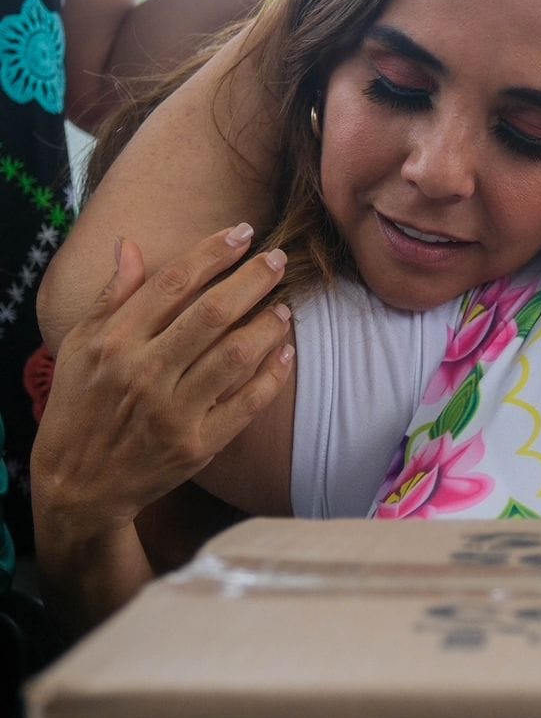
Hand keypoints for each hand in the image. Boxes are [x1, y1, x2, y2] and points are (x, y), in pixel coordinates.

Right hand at [32, 226, 294, 537]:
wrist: (78, 484)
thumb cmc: (79, 406)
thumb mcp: (77, 348)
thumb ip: (111, 298)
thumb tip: (132, 246)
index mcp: (114, 342)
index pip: (172, 284)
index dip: (212, 253)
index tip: (242, 233)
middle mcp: (144, 372)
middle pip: (212, 313)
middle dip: (252, 280)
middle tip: (279, 259)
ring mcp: (174, 411)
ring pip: (235, 356)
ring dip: (268, 325)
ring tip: (285, 306)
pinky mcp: (198, 445)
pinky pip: (247, 403)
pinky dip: (272, 375)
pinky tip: (287, 352)